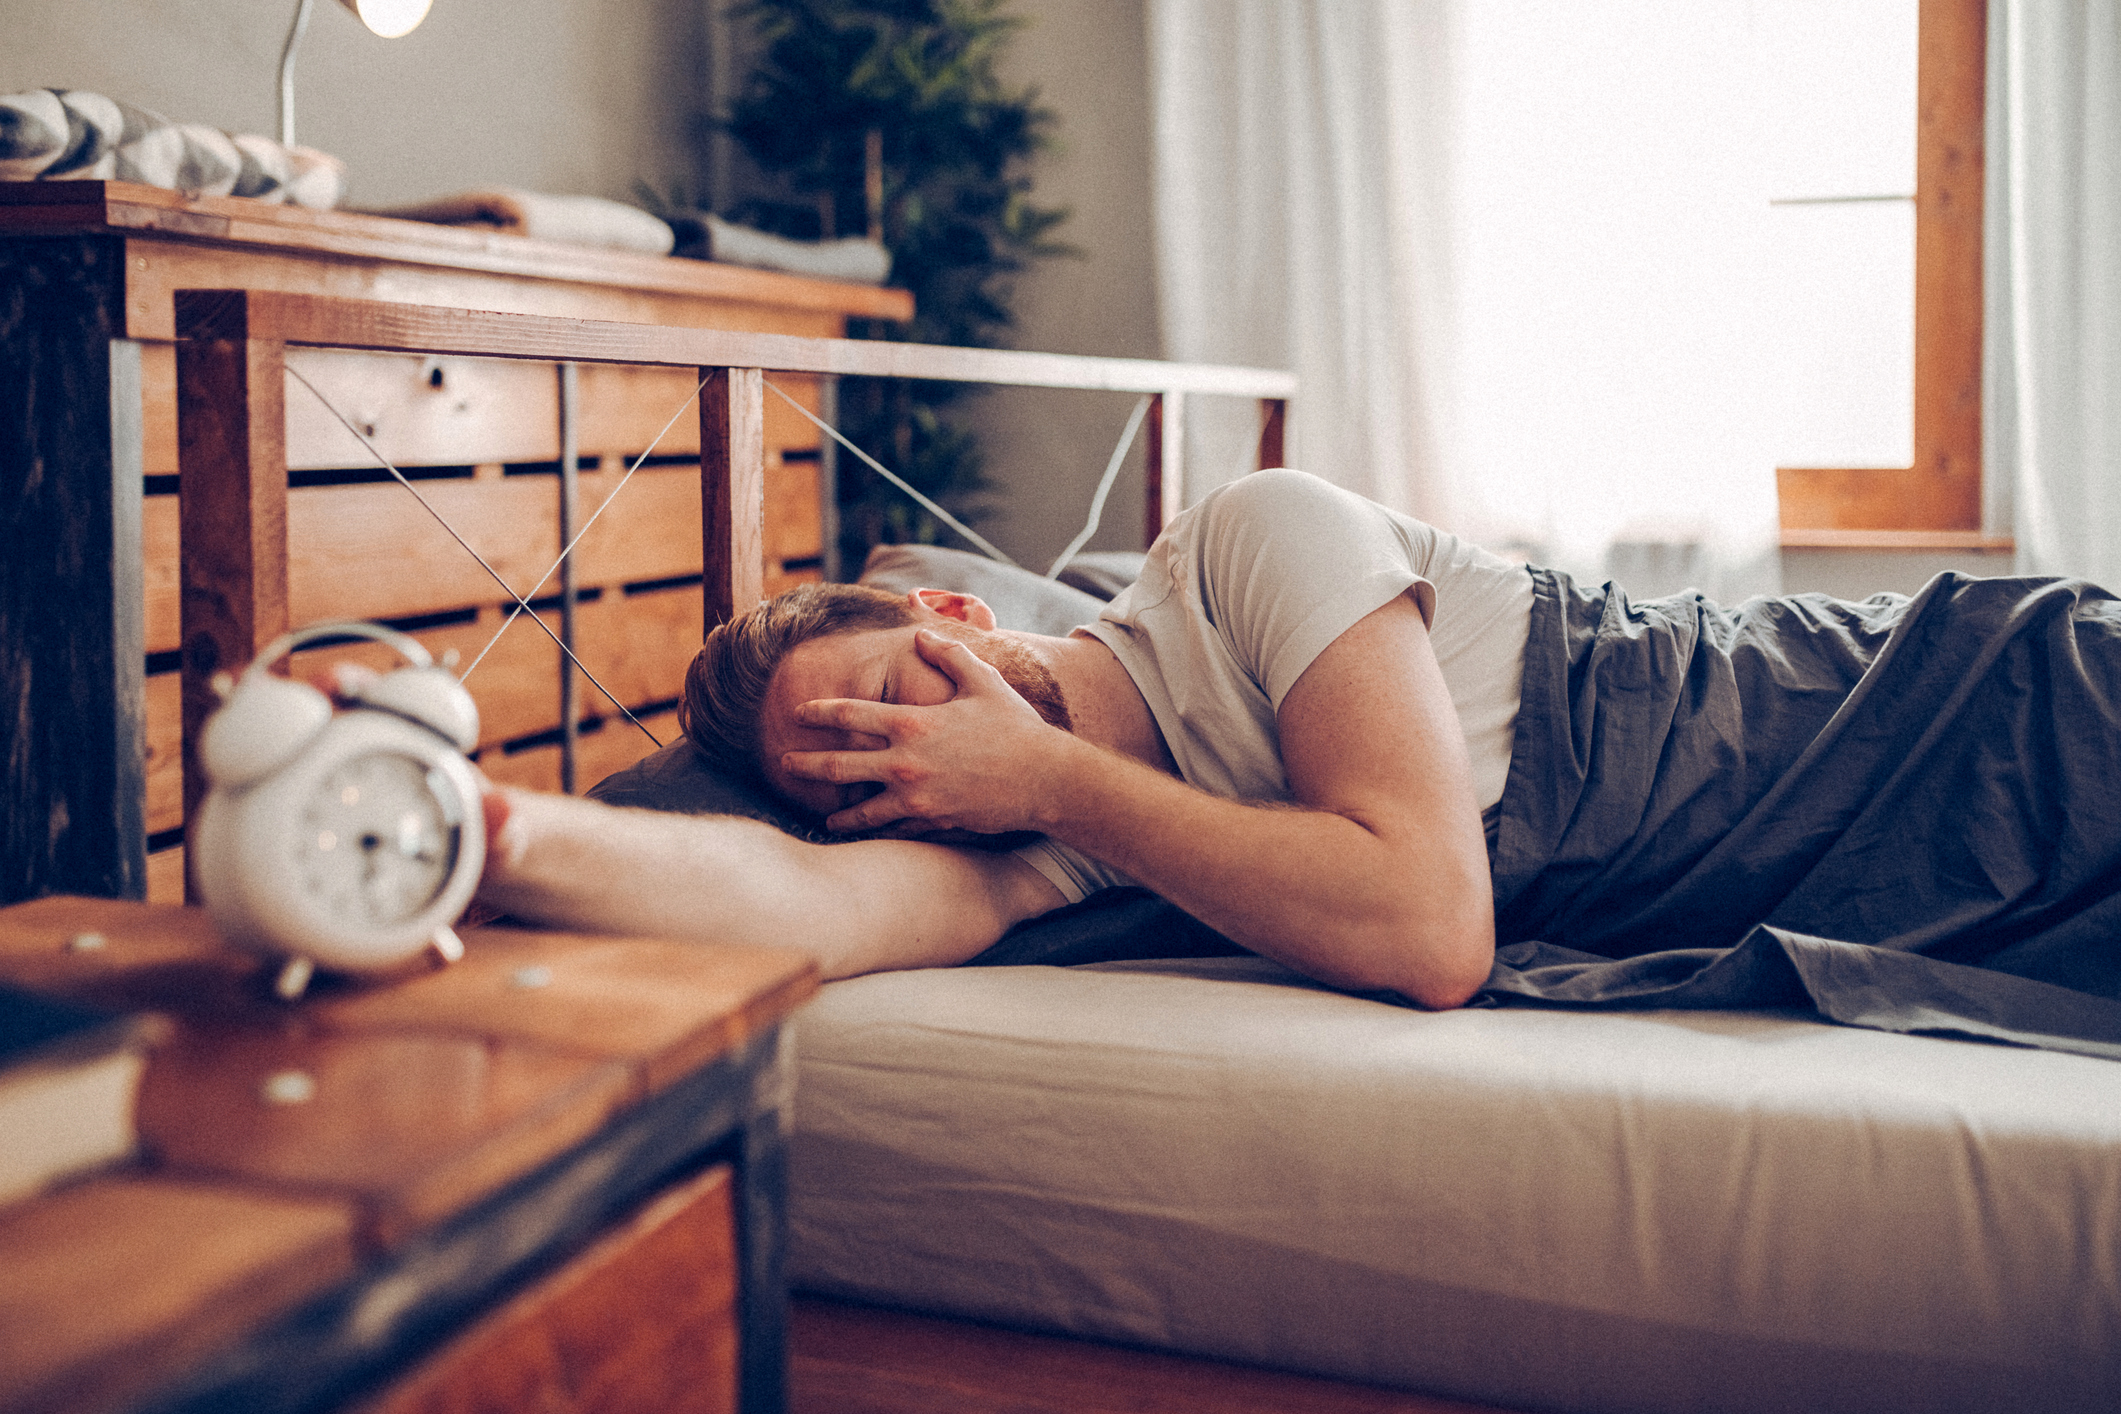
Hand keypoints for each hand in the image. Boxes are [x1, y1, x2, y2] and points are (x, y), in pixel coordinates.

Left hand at [783, 629, 1072, 834]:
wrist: (1046, 779)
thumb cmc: (1015, 727)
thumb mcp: (982, 681)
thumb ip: (947, 655)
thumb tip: (921, 637)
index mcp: (912, 723)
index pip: (850, 715)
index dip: (818, 712)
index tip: (798, 713)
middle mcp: (905, 762)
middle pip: (839, 766)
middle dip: (805, 765)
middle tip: (783, 764)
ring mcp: (916, 797)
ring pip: (861, 810)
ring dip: (837, 814)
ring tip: (823, 818)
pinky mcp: (933, 822)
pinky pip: (895, 830)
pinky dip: (877, 833)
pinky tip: (867, 836)